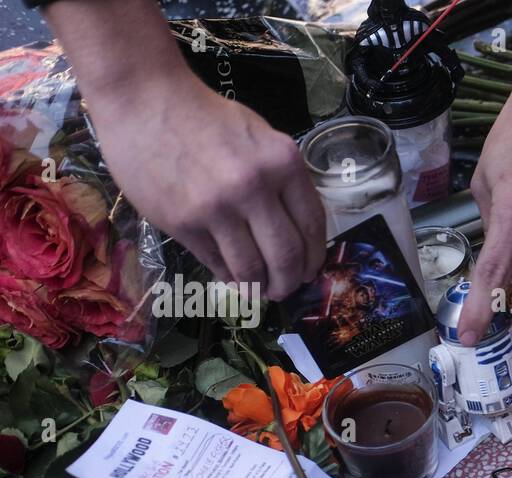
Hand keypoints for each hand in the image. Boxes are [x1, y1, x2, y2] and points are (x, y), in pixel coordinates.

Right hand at [91, 74, 324, 300]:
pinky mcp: (184, 223)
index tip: (309, 271)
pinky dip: (228, 276)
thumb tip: (298, 230)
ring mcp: (217, 208)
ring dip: (259, 288)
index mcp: (283, 163)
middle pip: (286, 256)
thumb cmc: (204, 117)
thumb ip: (282, 179)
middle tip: (284, 289)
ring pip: (251, 268)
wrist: (143, 99)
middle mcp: (255, 187)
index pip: (312, 226)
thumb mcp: (259, 137)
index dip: (313, 258)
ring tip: (259, 290)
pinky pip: (216, 263)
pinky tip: (232, 276)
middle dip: (289, 282)